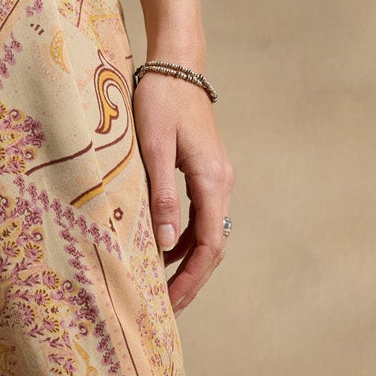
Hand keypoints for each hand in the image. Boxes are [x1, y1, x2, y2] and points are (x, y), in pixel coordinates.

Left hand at [133, 71, 233, 311]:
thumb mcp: (153, 148)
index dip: (191, 279)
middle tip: (166, 309)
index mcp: (212, 181)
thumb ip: (161, 197)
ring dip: (188, 264)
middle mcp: (221, 183)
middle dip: (192, 280)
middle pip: (213, 247)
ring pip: (208, 234)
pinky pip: (201, 218)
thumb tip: (164, 244)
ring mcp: (217, 178)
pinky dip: (185, 241)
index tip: (170, 303)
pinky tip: (164, 254)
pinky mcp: (206, 173)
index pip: (209, 246)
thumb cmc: (160, 100)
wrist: (176, 65)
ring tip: (164, 288)